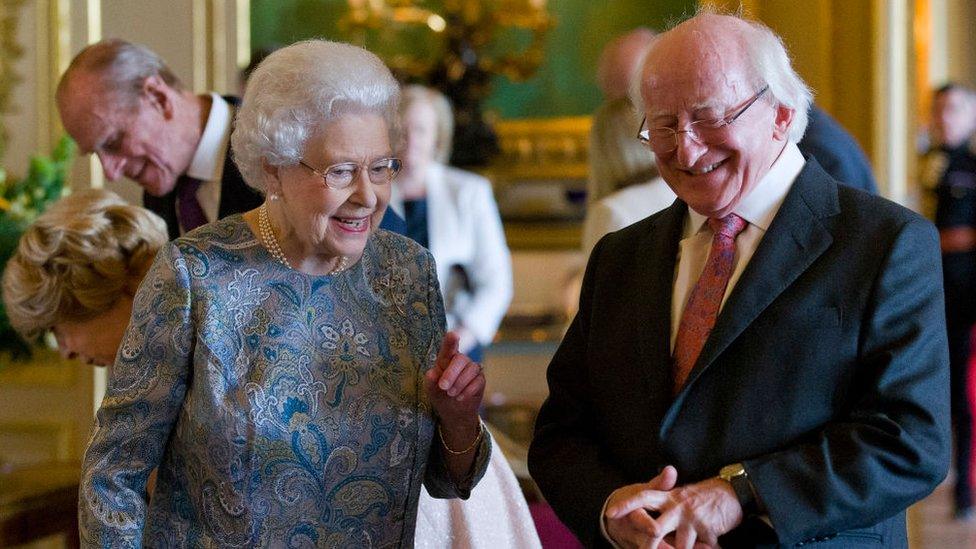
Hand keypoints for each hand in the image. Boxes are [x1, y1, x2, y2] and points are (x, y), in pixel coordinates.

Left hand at [424, 331, 484, 432]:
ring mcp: (472, 369)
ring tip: (451, 394)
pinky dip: (467, 391)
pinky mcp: (481, 380)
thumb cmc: (440, 395)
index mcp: (446, 359)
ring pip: (471, 370)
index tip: (453, 335)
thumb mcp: (431, 389)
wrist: (453, 412)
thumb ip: (430, 381)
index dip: (451, 341)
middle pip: (460, 359)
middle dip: (451, 373)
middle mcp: (460, 361)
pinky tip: (460, 398)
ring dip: (459, 384)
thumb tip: (432, 373)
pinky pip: (478, 381)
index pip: (449, 347)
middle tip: (443, 387)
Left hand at [607, 472, 741, 548]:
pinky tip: (709, 545)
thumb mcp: (681, 497)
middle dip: (649, 547)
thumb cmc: (703, 497)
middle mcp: (677, 506)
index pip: (643, 497)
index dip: (626, 505)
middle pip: (655, 530)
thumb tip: (648, 522)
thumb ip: (665, 507)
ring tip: (690, 543)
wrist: (732, 492)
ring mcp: (691, 518)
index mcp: (668, 497)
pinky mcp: (706, 529)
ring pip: (678, 546)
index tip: (610, 513)